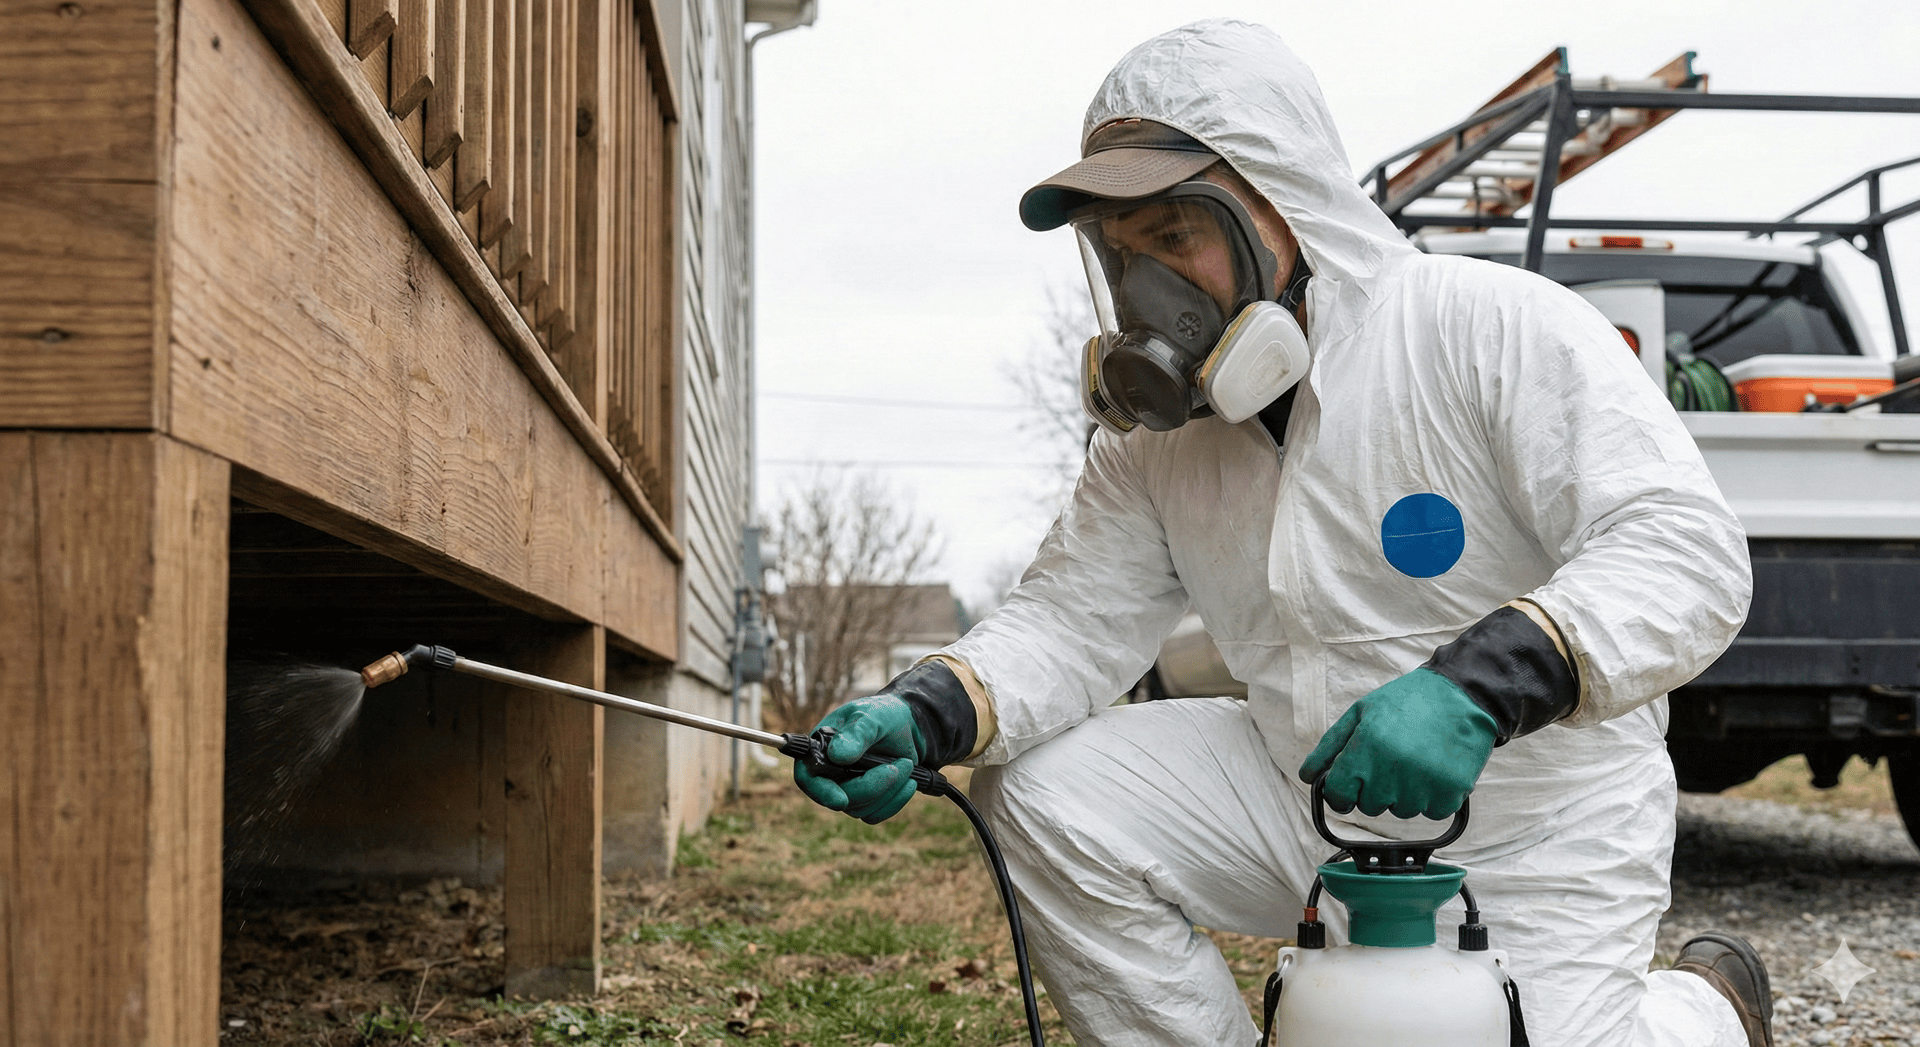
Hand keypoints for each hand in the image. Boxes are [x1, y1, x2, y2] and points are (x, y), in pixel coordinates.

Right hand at [792, 695, 924, 822]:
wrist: (906, 727)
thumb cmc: (881, 716)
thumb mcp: (871, 717)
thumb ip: (856, 734)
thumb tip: (838, 756)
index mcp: (819, 750)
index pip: (808, 778)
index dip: (821, 792)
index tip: (841, 800)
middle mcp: (828, 775)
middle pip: (841, 797)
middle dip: (873, 785)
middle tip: (899, 765)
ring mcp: (846, 791)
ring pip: (861, 809)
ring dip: (890, 789)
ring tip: (906, 763)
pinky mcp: (865, 803)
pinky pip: (875, 814)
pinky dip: (896, 800)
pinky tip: (909, 781)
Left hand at [1298, 668, 1497, 819]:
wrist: (1462, 694)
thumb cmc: (1407, 702)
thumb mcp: (1361, 713)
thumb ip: (1329, 747)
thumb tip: (1307, 776)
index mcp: (1366, 747)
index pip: (1339, 795)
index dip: (1341, 793)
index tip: (1350, 787)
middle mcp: (1392, 769)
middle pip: (1370, 807)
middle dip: (1375, 790)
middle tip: (1392, 761)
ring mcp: (1422, 783)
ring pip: (1401, 811)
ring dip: (1405, 794)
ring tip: (1417, 761)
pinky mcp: (1450, 792)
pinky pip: (1431, 813)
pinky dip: (1432, 797)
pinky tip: (1435, 770)